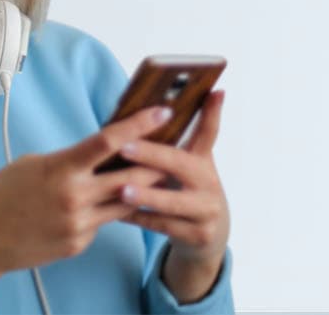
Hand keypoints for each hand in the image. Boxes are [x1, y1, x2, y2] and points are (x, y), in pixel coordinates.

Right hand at [0, 106, 171, 303]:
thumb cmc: (1, 195)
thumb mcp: (34, 164)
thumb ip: (71, 159)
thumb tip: (102, 152)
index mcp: (61, 168)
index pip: (110, 140)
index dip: (141, 124)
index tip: (164, 111)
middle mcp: (74, 197)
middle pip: (132, 176)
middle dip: (157, 162)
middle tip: (177, 147)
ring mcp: (79, 223)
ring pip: (126, 202)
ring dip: (143, 188)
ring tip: (159, 174)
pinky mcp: (78, 243)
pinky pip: (104, 223)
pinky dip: (109, 211)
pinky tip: (109, 204)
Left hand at [116, 90, 230, 298]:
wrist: (209, 234)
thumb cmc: (188, 188)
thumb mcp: (191, 162)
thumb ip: (183, 137)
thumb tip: (174, 101)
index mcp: (204, 160)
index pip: (209, 130)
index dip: (211, 112)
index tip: (206, 93)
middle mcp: (209, 183)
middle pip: (181, 164)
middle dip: (151, 155)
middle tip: (125, 147)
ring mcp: (206, 210)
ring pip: (172, 203)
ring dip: (145, 195)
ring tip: (122, 190)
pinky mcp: (198, 235)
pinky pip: (162, 227)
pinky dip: (139, 219)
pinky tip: (117, 214)